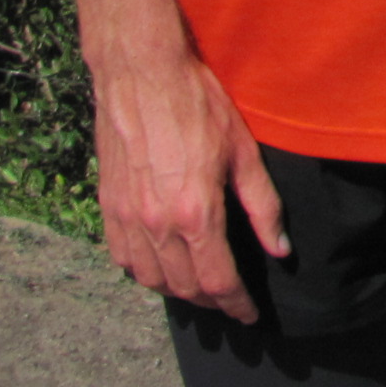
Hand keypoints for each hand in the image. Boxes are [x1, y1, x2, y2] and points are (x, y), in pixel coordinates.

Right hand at [75, 0, 287, 320]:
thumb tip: (278, 248)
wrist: (141, 72)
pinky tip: (159, 265)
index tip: (249, 314)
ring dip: (177, 291)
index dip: (235, 305)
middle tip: (229, 300)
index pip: (217, 281)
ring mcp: (128, 217)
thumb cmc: (197, 103)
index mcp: (195, 213)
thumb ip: (262, 206)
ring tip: (199, 286)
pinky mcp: (108, 205)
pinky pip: (123, 258)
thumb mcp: (243, 150)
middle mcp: (157, 224)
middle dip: (211, 301)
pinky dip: (143, 272)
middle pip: (184, 287)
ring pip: (151, 279)